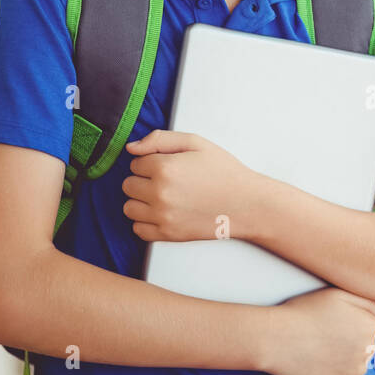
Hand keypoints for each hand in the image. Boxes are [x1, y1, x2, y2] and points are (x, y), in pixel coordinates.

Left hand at [121, 130, 263, 242]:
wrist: (247, 203)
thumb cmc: (224, 171)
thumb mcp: (197, 143)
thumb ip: (160, 139)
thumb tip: (131, 148)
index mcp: (164, 167)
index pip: (135, 163)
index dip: (151, 161)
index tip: (169, 165)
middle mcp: (159, 193)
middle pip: (128, 185)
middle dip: (143, 180)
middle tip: (167, 180)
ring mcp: (162, 216)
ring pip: (129, 208)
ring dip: (141, 201)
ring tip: (163, 197)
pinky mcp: (167, 234)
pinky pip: (138, 229)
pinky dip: (145, 222)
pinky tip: (163, 213)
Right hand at [262, 287, 374, 374]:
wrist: (276, 338)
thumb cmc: (305, 311)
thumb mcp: (338, 293)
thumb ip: (368, 301)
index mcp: (370, 326)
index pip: (369, 324)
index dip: (349, 321)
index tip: (332, 320)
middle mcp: (368, 351)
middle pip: (364, 344)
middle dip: (350, 340)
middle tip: (324, 334)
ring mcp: (355, 372)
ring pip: (355, 362)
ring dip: (344, 357)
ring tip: (320, 347)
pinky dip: (334, 372)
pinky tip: (318, 361)